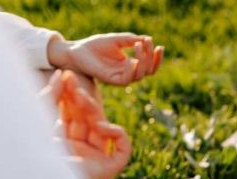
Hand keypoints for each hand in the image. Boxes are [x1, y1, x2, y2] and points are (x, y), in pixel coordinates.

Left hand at [45, 71, 131, 178]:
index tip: (66, 76)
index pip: (73, 115)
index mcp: (63, 142)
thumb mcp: (40, 112)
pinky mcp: (109, 168)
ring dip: (95, 111)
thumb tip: (61, 73)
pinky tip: (101, 126)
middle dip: (82, 99)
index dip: (70, 95)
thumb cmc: (33, 146)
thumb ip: (51, 92)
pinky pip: (122, 148)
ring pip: (104, 129)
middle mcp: (79, 150)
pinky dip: (117, 134)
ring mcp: (94, 158)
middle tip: (73, 80)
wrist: (38, 173)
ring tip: (81, 98)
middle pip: (88, 120)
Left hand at [48, 33, 163, 85]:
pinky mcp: (114, 81)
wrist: (77, 51)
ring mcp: (121, 78)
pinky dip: (133, 67)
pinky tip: (132, 54)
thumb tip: (147, 39)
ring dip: (143, 60)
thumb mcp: (116, 39)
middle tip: (148, 42)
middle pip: (149, 71)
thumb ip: (130, 40)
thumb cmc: (95, 46)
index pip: (150, 65)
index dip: (156, 57)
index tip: (159, 46)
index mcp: (130, 64)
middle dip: (152, 57)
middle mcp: (128, 73)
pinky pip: (129, 78)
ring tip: (138, 45)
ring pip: (141, 74)